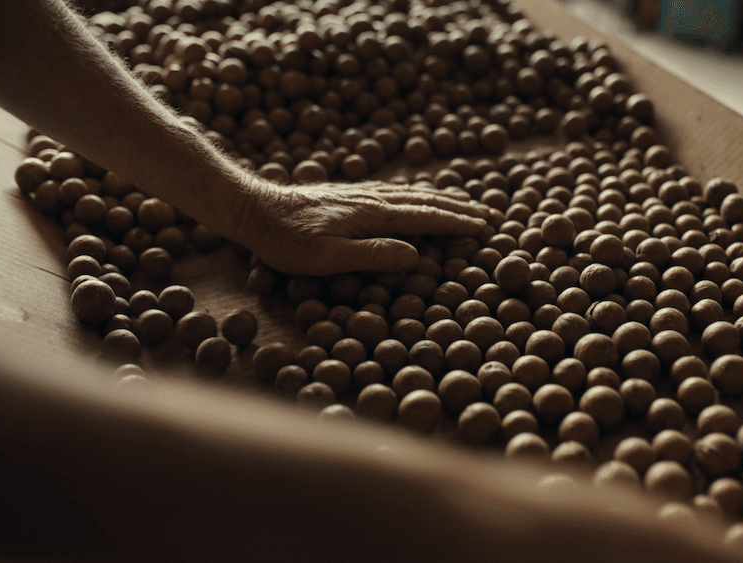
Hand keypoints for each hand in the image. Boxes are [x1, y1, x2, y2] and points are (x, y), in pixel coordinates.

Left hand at [234, 180, 489, 275]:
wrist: (254, 209)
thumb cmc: (287, 242)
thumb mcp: (327, 258)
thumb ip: (373, 255)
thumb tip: (417, 255)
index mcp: (372, 215)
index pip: (425, 217)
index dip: (456, 223)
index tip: (484, 226)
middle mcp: (371, 199)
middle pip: (424, 200)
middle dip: (458, 207)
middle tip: (488, 213)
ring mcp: (360, 194)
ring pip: (411, 193)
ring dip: (441, 198)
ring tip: (464, 202)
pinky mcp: (349, 194)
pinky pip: (395, 191)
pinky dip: (417, 193)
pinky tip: (418, 195)